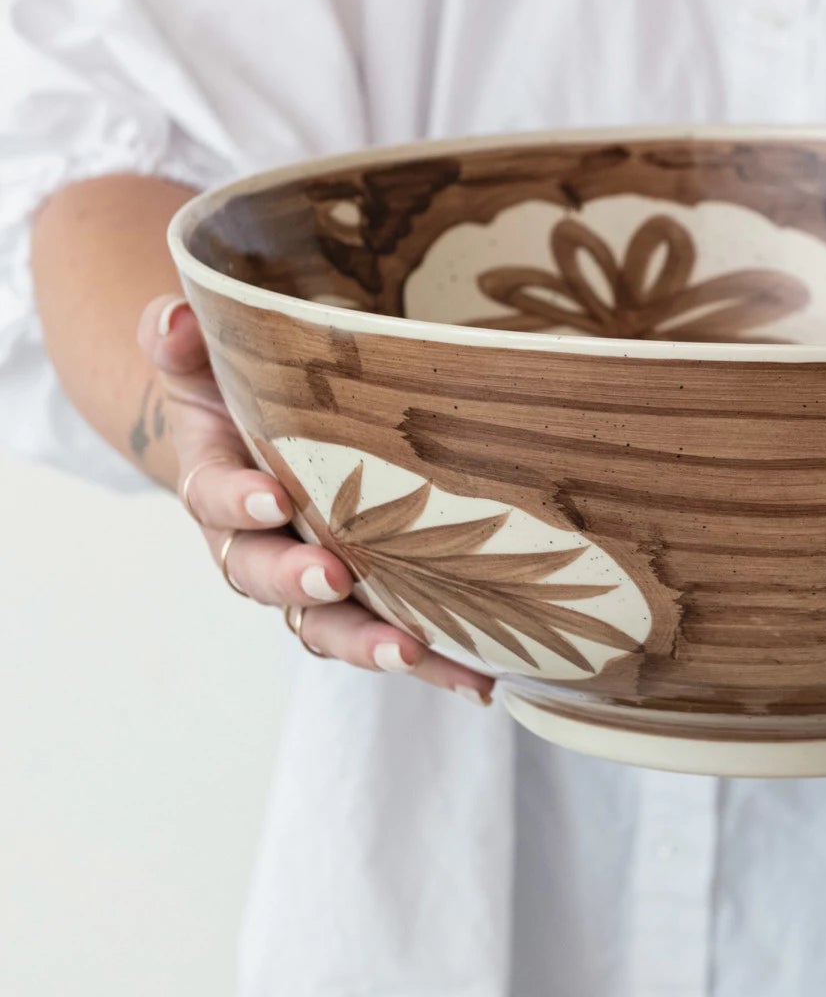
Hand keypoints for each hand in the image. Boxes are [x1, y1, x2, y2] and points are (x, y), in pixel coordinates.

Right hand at [138, 295, 495, 704]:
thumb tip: (170, 317)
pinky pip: (393, 638)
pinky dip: (435, 664)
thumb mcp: (207, 360)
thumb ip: (183, 341)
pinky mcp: (367, 601)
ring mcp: (312, 580)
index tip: (271, 497)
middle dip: (299, 583)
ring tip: (414, 651)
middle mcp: (259, 545)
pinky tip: (483, 680)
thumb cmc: (239, 395)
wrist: (262, 441)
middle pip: (266, 579)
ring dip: (369, 643)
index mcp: (218, 486)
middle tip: (336, 577)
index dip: (238, 500)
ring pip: (328, 626)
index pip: (215, 497)